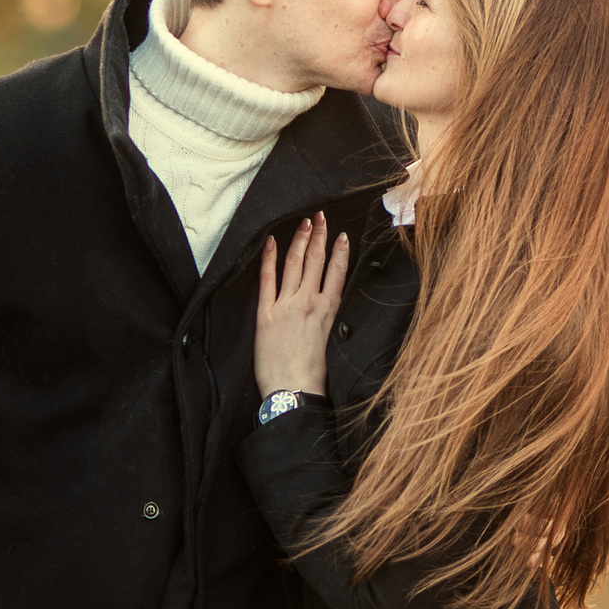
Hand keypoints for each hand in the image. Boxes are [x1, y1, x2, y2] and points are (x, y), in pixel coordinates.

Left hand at [254, 212, 348, 398]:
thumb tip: (332, 311)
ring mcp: (287, 305)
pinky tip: (271, 242)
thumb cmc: (316, 377)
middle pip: (316, 261)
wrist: (294, 392)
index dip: (340, 251)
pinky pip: (267, 278)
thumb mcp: (333, 345)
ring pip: (295, 264)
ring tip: (304, 223)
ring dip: (300, 240)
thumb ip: (332, 323)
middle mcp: (309, 302)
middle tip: (320, 217)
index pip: (338, 273)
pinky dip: (269, 258)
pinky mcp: (266, 313)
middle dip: (320, 236)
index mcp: (330, 311)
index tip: (342, 236)